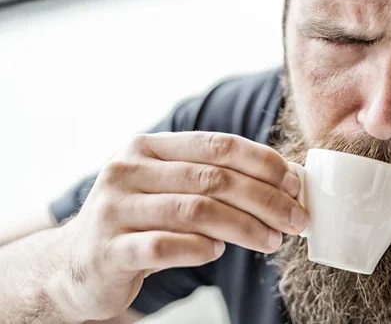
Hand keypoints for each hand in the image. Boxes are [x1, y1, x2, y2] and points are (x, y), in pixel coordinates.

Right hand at [54, 132, 305, 321]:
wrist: (77, 263)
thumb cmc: (140, 221)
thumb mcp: (170, 190)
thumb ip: (213, 181)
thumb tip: (283, 181)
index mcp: (149, 147)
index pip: (218, 144)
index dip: (263, 162)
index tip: (295, 182)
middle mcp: (128, 169)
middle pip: (213, 178)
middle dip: (265, 199)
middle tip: (296, 219)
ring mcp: (114, 208)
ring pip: (196, 211)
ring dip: (245, 227)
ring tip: (272, 240)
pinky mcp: (109, 249)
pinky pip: (167, 245)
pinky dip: (201, 248)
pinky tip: (218, 251)